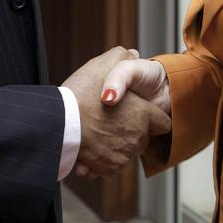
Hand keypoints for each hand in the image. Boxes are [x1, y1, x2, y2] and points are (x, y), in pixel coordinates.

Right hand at [62, 47, 171, 178]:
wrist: (60, 121)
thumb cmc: (84, 91)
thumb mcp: (110, 63)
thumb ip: (125, 57)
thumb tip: (134, 54)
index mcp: (145, 114)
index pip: (162, 124)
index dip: (150, 117)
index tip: (137, 113)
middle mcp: (139, 137)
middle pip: (142, 139)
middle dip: (130, 131)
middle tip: (110, 120)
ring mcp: (125, 154)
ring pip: (126, 152)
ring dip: (115, 144)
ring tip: (96, 132)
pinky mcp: (110, 168)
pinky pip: (112, 166)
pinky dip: (102, 159)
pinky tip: (90, 145)